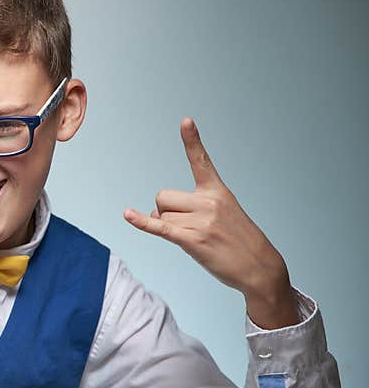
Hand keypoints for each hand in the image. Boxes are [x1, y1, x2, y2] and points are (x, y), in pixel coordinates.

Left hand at [123, 117, 290, 302]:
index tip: (185, 121)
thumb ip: (190, 208)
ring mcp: (201, 221)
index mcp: (217, 190)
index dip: (192, 140)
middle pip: (162, 197)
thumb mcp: (222, 214)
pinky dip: (141, 223)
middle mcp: (209, 202)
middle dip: (165, 212)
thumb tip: (156, 214)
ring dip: (169, 229)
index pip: (200, 161)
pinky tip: (128, 215)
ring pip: (161, 217)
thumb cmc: (238, 241)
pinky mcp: (193, 240)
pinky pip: (160, 228)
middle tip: (187, 226)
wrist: (259, 267)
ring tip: (194, 239)